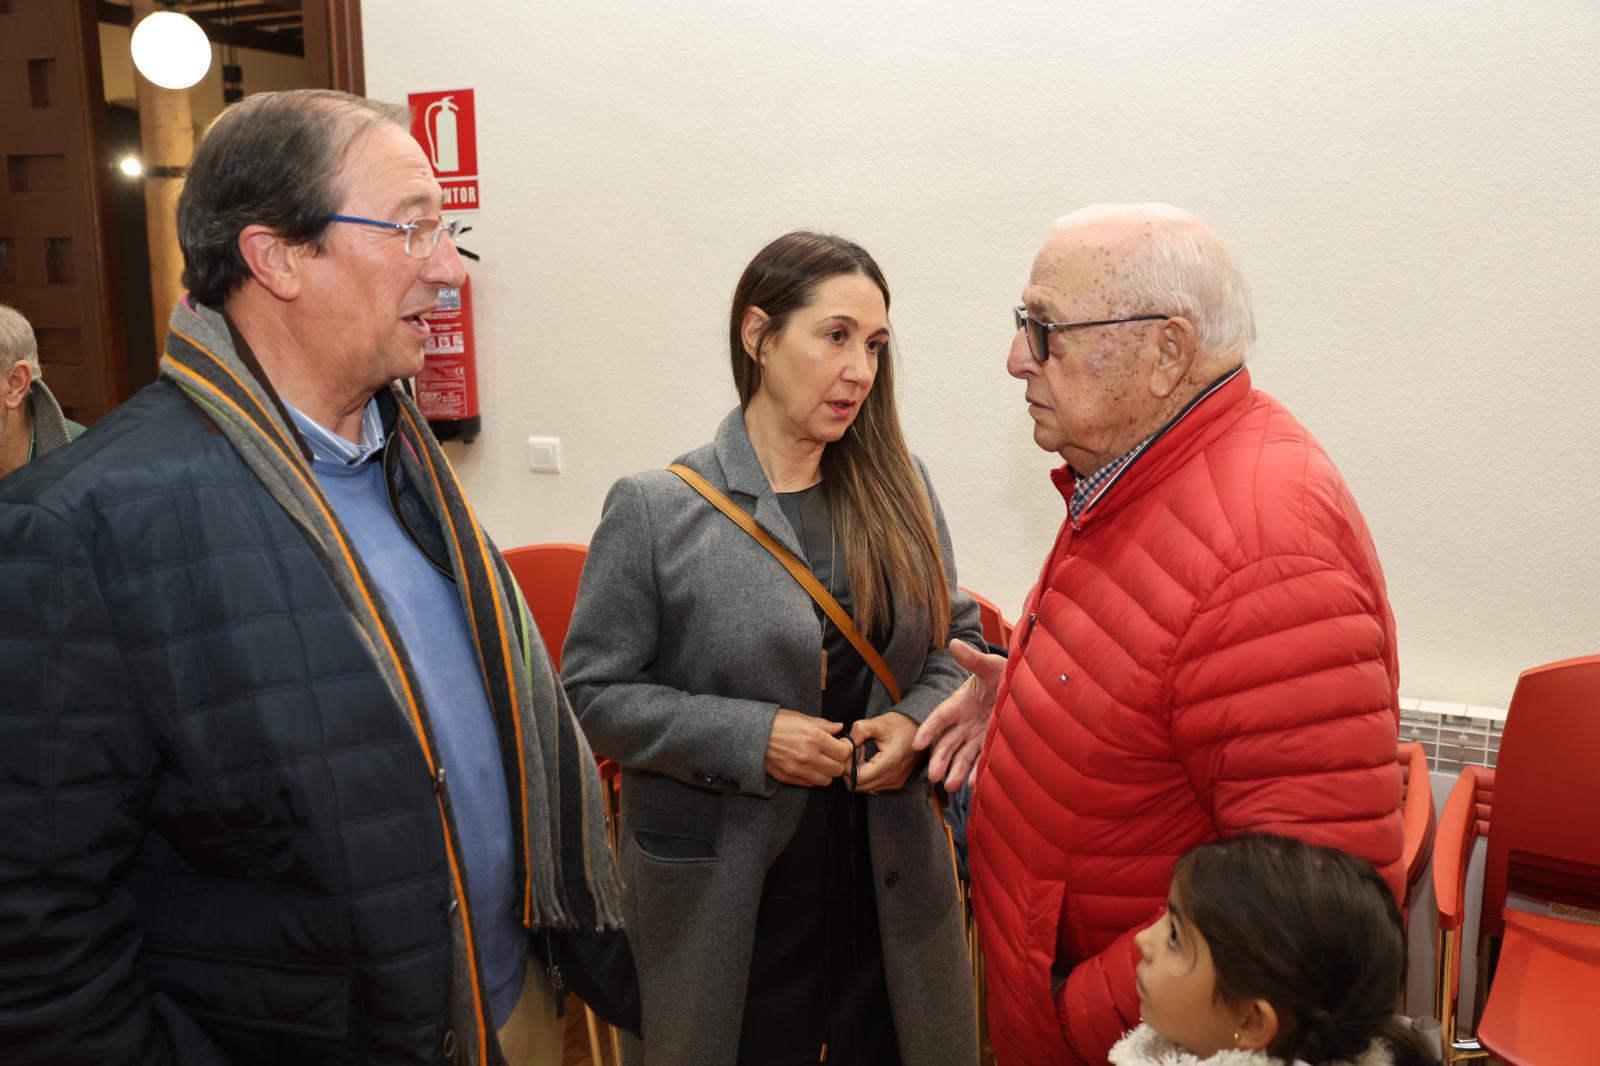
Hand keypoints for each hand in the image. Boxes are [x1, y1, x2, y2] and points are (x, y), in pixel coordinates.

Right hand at [764, 709, 852, 786]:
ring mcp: (798, 769)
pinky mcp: (789, 778)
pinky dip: (813, 777)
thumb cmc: (777, 723)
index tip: (842, 745)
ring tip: (822, 763)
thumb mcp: (802, 717)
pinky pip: (810, 784)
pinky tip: (809, 767)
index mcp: (814, 738)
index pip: (844, 752)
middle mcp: (808, 756)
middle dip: (839, 763)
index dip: (847, 749)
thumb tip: (839, 728)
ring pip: (826, 781)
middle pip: (838, 769)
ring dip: (827, 773)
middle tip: (834, 755)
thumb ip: (824, 725)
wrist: (752, 734)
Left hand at [848, 711, 918, 793]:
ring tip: (864, 753)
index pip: (857, 778)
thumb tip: (844, 744)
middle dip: (850, 770)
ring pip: (865, 788)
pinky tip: (870, 759)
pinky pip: (874, 786)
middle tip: (855, 750)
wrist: (922, 729)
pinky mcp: (896, 783)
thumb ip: (859, 731)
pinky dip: (867, 776)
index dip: (847, 765)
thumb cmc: (901, 724)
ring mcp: (895, 783)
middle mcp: (893, 778)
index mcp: (889, 763)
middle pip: (859, 786)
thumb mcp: (878, 722)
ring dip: (858, 773)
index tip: (850, 749)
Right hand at [912, 640, 1005, 790]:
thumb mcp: (990, 665)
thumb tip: (954, 643)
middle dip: (939, 759)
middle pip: (947, 742)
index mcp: (959, 703)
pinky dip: (976, 772)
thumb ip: (973, 659)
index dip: (928, 730)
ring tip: (951, 786)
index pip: (940, 717)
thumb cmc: (1002, 673)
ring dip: (955, 770)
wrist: (1023, 687)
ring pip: (961, 755)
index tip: (917, 744)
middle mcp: (964, 722)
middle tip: (934, 776)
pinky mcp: (989, 744)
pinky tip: (973, 785)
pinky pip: (980, 760)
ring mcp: (976, 735)